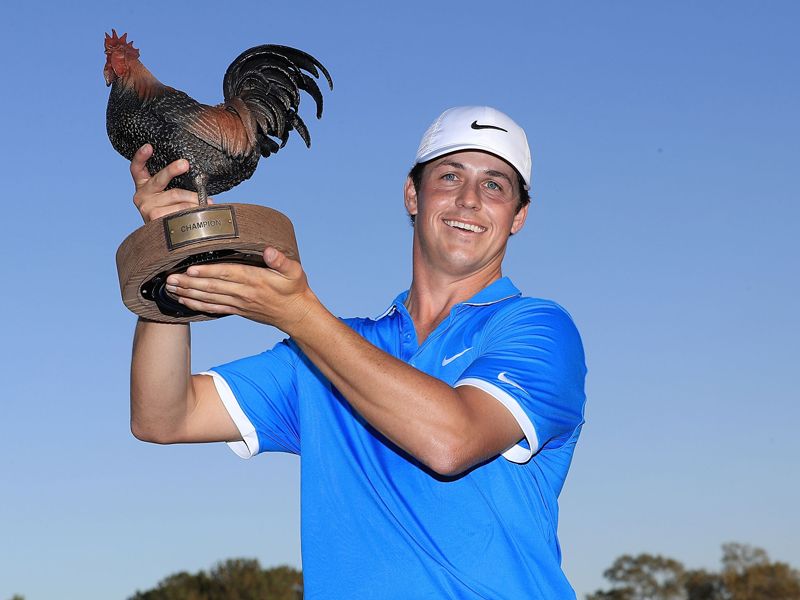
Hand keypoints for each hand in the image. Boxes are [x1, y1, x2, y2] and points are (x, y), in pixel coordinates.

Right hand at [130, 144, 208, 222]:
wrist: (164, 236)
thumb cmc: (170, 210)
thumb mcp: (166, 194)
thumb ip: (172, 184)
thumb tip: (198, 180)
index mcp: (143, 185)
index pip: (137, 168)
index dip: (141, 156)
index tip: (148, 146)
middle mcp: (141, 195)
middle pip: (160, 179)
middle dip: (173, 169)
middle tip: (185, 164)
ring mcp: (146, 207)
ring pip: (176, 195)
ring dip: (194, 198)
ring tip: (206, 201)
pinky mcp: (155, 218)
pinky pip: (179, 209)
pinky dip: (192, 209)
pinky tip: (199, 209)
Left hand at [164, 246, 319, 332]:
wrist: (296, 314)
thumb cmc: (294, 289)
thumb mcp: (294, 271)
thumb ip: (280, 260)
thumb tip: (269, 250)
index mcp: (255, 280)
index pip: (227, 274)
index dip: (207, 272)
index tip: (190, 269)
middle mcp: (244, 293)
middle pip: (212, 287)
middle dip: (189, 283)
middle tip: (169, 278)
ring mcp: (239, 303)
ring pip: (209, 298)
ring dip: (188, 293)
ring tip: (170, 288)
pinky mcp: (237, 310)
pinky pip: (213, 308)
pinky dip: (197, 305)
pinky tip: (184, 300)